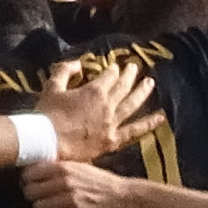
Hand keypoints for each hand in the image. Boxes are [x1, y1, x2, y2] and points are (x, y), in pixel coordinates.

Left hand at [21, 155, 142, 207]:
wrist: (123, 199)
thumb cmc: (101, 182)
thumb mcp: (80, 167)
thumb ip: (59, 167)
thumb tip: (35, 170)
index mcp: (63, 167)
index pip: (29, 173)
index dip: (28, 180)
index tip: (32, 184)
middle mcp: (64, 182)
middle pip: (30, 192)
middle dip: (33, 197)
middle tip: (41, 199)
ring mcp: (69, 200)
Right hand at [35, 54, 160, 159]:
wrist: (47, 143)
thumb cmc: (47, 114)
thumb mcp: (52, 86)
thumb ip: (65, 71)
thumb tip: (79, 64)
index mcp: (94, 91)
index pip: (109, 76)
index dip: (113, 69)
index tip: (115, 66)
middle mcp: (107, 105)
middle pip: (123, 87)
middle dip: (130, 75)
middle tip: (135, 68)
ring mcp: (112, 123)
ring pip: (132, 104)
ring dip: (142, 92)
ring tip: (150, 83)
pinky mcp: (112, 140)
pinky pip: (134, 131)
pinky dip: (149, 124)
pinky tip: (160, 118)